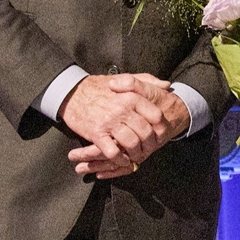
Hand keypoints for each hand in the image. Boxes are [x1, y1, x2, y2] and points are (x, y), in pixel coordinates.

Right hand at [68, 74, 190, 177]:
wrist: (72, 93)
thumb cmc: (101, 87)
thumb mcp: (126, 79)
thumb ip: (148, 81)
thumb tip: (167, 84)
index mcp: (132, 96)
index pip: (155, 115)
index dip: (160, 127)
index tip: (160, 134)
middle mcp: (123, 109)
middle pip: (145, 132)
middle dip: (150, 144)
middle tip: (149, 150)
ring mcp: (109, 122)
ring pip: (131, 143)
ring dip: (136, 154)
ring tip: (136, 156)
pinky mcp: (96, 133)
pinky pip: (113, 152)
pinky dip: (120, 159)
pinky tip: (121, 160)